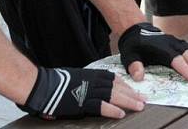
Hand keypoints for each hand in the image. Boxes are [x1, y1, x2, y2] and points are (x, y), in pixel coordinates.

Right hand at [20, 66, 144, 119]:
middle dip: (132, 94)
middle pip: (118, 87)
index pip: (114, 78)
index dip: (126, 85)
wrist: (43, 85)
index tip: (134, 90)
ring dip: (128, 101)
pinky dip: (112, 109)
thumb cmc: (57, 82)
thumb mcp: (77, 78)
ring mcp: (88, 91)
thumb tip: (95, 90)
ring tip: (139, 106)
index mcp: (92, 74)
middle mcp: (93, 81)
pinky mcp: (82, 103)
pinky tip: (121, 114)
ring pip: (114, 96)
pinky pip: (100, 106)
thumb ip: (88, 83)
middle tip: (143, 99)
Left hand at [118, 23, 187, 81]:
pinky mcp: (180, 42)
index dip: (185, 69)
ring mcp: (177, 42)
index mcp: (161, 48)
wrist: (136, 30)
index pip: (175, 59)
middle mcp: (172, 44)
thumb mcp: (129, 56)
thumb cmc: (134, 46)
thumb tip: (138, 77)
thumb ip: (134, 66)